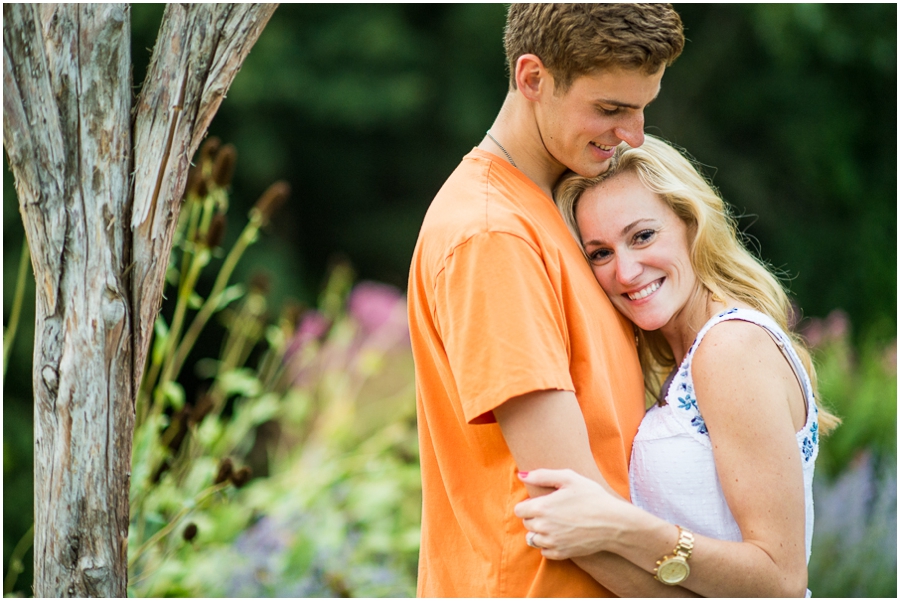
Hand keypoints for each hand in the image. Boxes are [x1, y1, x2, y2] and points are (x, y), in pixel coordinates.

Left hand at [515, 468, 631, 559]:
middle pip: (526, 524)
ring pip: (533, 538)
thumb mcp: (569, 478)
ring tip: (557, 524)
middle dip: (534, 517)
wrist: (613, 522)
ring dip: (540, 532)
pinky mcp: (561, 553)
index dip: (528, 505)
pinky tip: (561, 535)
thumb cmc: (592, 497)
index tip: (542, 502)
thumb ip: (542, 475)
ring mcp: (552, 542)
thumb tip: (521, 475)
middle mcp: (543, 527)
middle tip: (553, 511)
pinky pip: (544, 551)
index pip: (518, 510)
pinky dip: (549, 545)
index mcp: (542, 507)